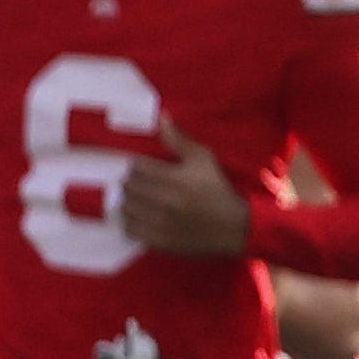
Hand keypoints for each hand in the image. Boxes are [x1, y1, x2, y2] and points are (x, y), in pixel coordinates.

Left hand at [111, 133, 248, 256]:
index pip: (136, 167)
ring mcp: (159, 223)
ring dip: (129, 201)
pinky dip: (131, 221)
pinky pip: (129, 229)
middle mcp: (164, 201)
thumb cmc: (216, 189)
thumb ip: (179, 140)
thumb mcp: (203, 159)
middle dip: (132, 182)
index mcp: (173, 179)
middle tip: (142, 183)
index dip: (138, 166)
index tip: (145, 168)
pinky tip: (141, 216)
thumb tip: (162, 118)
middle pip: (128, 187)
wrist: (232, 227)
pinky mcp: (158, 241)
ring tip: (140, 199)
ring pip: (125, 207)